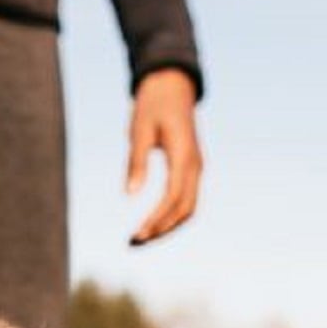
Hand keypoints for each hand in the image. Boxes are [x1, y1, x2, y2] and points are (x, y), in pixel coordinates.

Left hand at [124, 68, 202, 245]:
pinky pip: (186, 198)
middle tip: (133, 243)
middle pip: (185, 210)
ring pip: (189, 208)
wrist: (172, 85)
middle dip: (162, 230)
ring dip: (167, 226)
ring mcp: (197, 167)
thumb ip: (136, 161)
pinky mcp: (192, 167)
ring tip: (141, 238)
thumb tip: (129, 195)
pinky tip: (152, 222)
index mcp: (185, 156)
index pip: (174, 199)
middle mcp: (196, 165)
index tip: (136, 235)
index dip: (157, 221)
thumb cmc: (152, 104)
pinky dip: (171, 215)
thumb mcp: (139, 130)